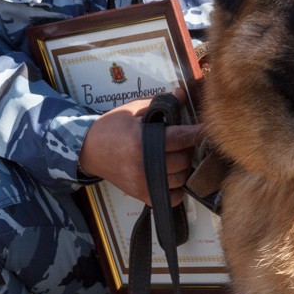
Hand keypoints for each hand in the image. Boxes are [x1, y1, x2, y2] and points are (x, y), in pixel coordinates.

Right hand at [79, 93, 201, 206]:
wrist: (88, 150)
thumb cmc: (110, 127)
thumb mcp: (132, 109)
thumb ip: (159, 103)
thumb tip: (182, 94)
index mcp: (141, 142)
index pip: (179, 138)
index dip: (196, 133)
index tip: (205, 129)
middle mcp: (144, 166)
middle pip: (183, 160)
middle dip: (188, 149)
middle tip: (184, 141)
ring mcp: (142, 183)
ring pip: (180, 179)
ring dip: (184, 168)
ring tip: (178, 156)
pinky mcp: (141, 194)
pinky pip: (171, 198)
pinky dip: (177, 189)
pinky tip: (173, 176)